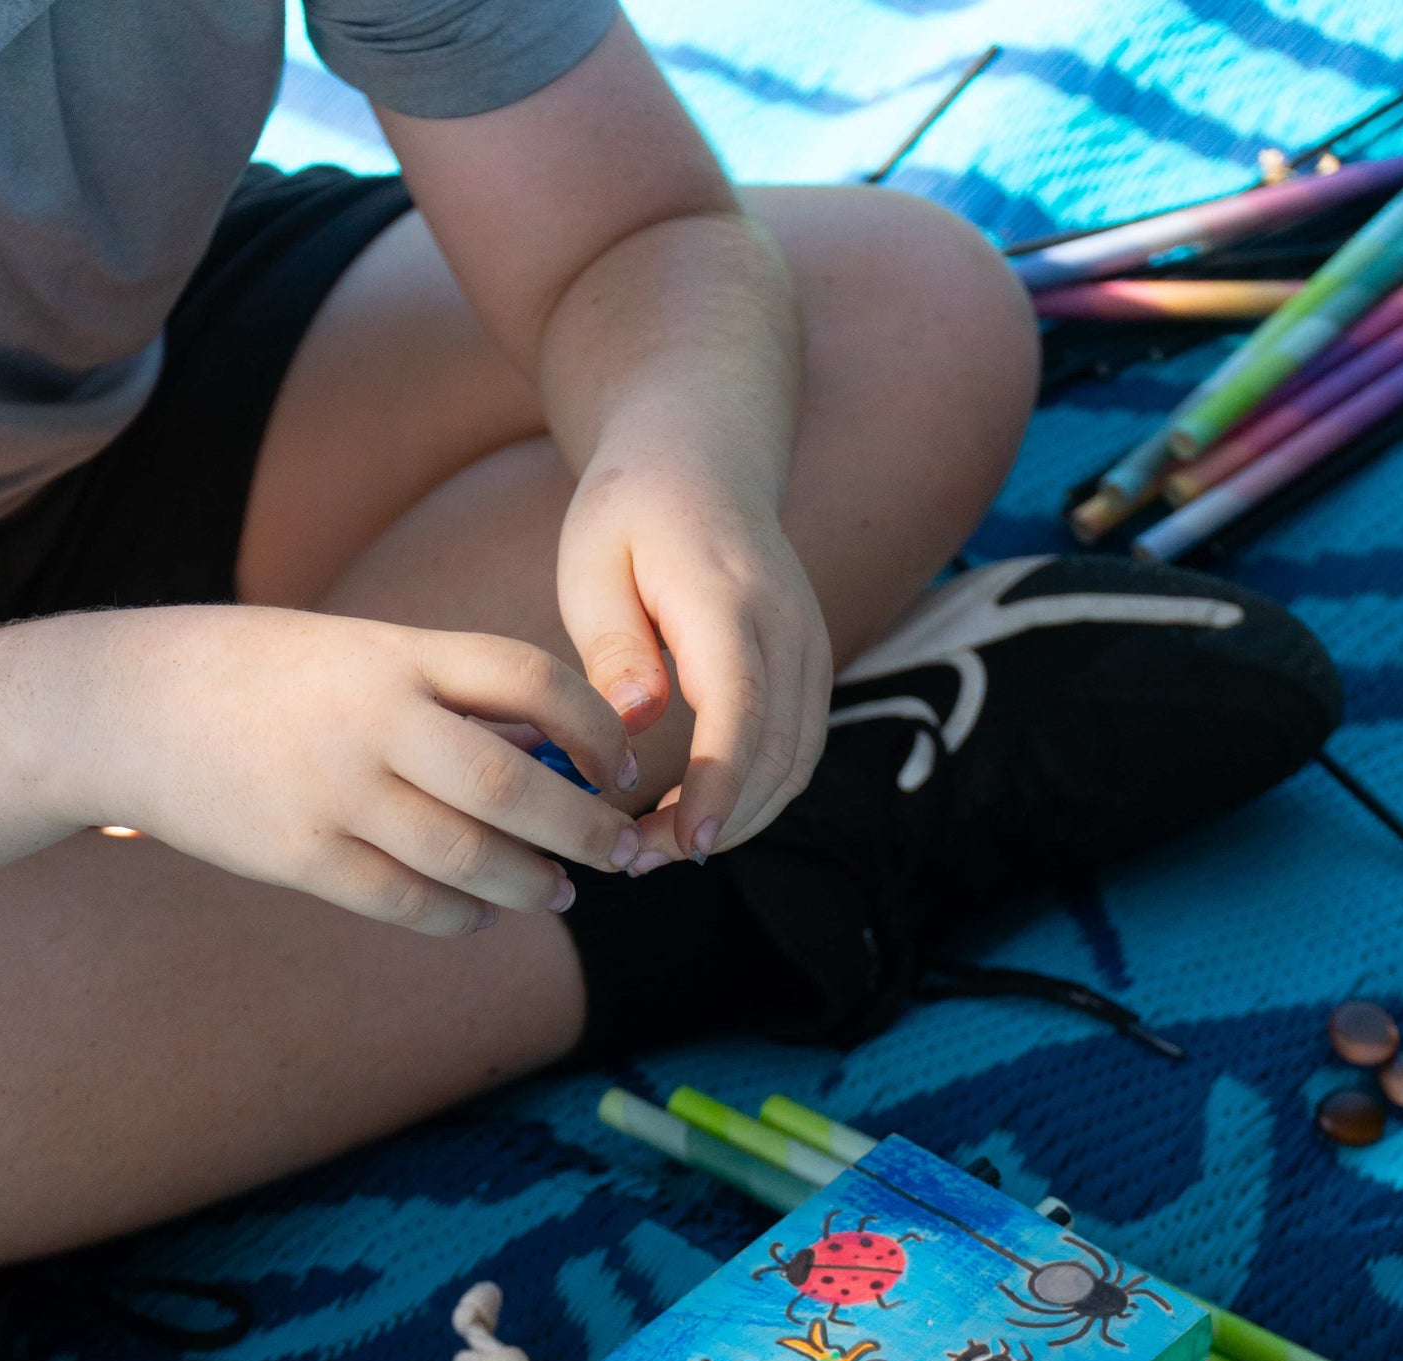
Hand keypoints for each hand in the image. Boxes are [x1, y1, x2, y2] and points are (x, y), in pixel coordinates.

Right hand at [0, 605, 641, 933]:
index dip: (595, 728)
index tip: (621, 765)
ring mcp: (334, 791)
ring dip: (531, 885)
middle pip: (515, 784)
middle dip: (586, 828)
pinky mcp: (300, 855)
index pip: (529, 679)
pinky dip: (460, 918)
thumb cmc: (263, 677)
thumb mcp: (355, 651)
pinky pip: (407, 903)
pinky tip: (479, 916)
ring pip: (469, 857)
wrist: (125, 705)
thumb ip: (445, 693)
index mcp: (395, 652)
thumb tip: (553, 749)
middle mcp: (372, 718)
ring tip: (561, 892)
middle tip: (622, 851)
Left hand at [557, 460, 832, 862]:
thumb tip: (637, 719)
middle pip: (776, 752)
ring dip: (737, 821)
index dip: (719, 786)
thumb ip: (614, 644)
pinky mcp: (811, 668)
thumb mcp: (591, 561)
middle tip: (635, 861)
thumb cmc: (630, 512)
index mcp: (728, 599)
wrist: (703, 457)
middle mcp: (788, 626)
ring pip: (795, 763)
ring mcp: (811, 649)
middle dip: (716, 824)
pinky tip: (696, 818)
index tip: (686, 845)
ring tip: (657, 849)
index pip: (740, 708)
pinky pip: (797, 751)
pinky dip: (754, 798)